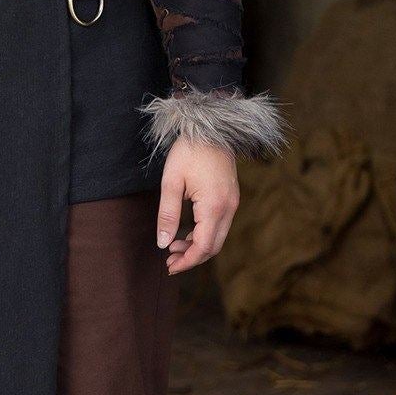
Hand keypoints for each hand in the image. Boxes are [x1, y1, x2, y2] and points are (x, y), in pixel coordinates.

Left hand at [156, 138, 239, 273]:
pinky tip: (187, 233)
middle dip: (192, 257)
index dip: (187, 261)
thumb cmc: (189, 151)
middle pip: (213, 246)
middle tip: (169, 261)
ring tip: (173, 247)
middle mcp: (228, 208)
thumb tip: (163, 243)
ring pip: (218, 237)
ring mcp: (233, 203)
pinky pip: (220, 225)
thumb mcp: (171, 182)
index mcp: (214, 206)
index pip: (203, 246)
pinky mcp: (231, 198)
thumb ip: (167, 215)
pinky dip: (205, 234)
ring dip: (198, 246)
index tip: (169, 266)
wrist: (211, 128)